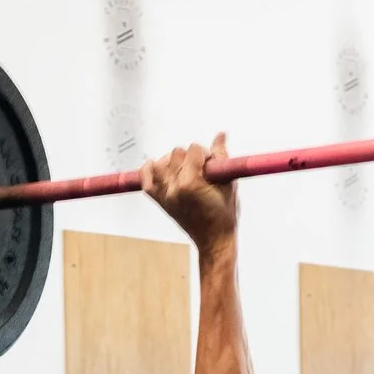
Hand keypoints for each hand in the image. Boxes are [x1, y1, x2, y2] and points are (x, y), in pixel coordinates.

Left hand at [143, 133, 240, 253]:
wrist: (213, 240)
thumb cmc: (224, 214)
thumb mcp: (228, 183)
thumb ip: (221, 155)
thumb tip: (221, 134)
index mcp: (190, 184)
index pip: (193, 149)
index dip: (206, 152)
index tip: (212, 163)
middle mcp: (173, 188)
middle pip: (176, 153)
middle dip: (190, 156)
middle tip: (201, 168)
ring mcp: (163, 195)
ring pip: (160, 162)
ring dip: (172, 161)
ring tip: (185, 170)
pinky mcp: (158, 200)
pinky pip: (145, 178)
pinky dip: (149, 170)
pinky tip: (157, 166)